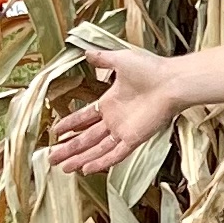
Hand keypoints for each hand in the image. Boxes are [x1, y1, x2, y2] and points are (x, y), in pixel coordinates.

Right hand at [48, 43, 187, 178]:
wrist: (172, 81)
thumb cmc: (150, 69)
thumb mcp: (120, 60)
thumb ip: (102, 59)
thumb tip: (86, 53)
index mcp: (110, 103)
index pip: (85, 117)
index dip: (70, 124)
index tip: (55, 132)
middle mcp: (115, 120)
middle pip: (86, 138)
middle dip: (68, 148)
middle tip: (51, 157)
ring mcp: (124, 131)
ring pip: (96, 149)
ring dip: (79, 158)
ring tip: (62, 167)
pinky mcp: (134, 139)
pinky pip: (115, 155)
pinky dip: (100, 162)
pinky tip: (86, 169)